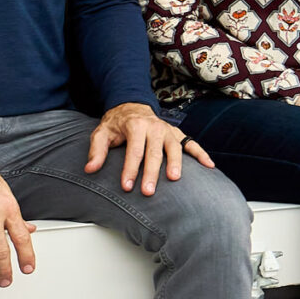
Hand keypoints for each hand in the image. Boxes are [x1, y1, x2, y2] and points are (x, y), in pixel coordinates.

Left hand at [86, 101, 212, 194]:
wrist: (131, 107)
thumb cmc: (116, 124)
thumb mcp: (101, 133)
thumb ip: (96, 150)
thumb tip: (90, 169)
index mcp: (136, 126)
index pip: (134, 151)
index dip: (130, 170)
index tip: (127, 186)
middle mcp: (154, 127)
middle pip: (154, 153)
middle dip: (151, 173)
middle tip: (148, 191)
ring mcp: (168, 131)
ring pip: (174, 148)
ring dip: (176, 164)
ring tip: (174, 179)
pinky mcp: (177, 134)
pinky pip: (191, 143)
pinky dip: (201, 154)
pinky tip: (209, 166)